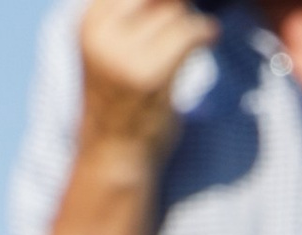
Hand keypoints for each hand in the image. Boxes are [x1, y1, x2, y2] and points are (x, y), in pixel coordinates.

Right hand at [79, 0, 217, 148]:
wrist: (112, 153)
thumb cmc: (118, 98)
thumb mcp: (111, 45)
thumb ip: (132, 15)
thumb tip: (176, 2)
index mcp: (91, 19)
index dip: (159, 1)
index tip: (173, 9)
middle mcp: (102, 32)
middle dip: (175, 5)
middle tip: (184, 25)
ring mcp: (125, 54)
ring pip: (174, 10)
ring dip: (190, 21)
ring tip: (191, 37)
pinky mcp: (152, 75)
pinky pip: (190, 33)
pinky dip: (206, 32)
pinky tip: (210, 37)